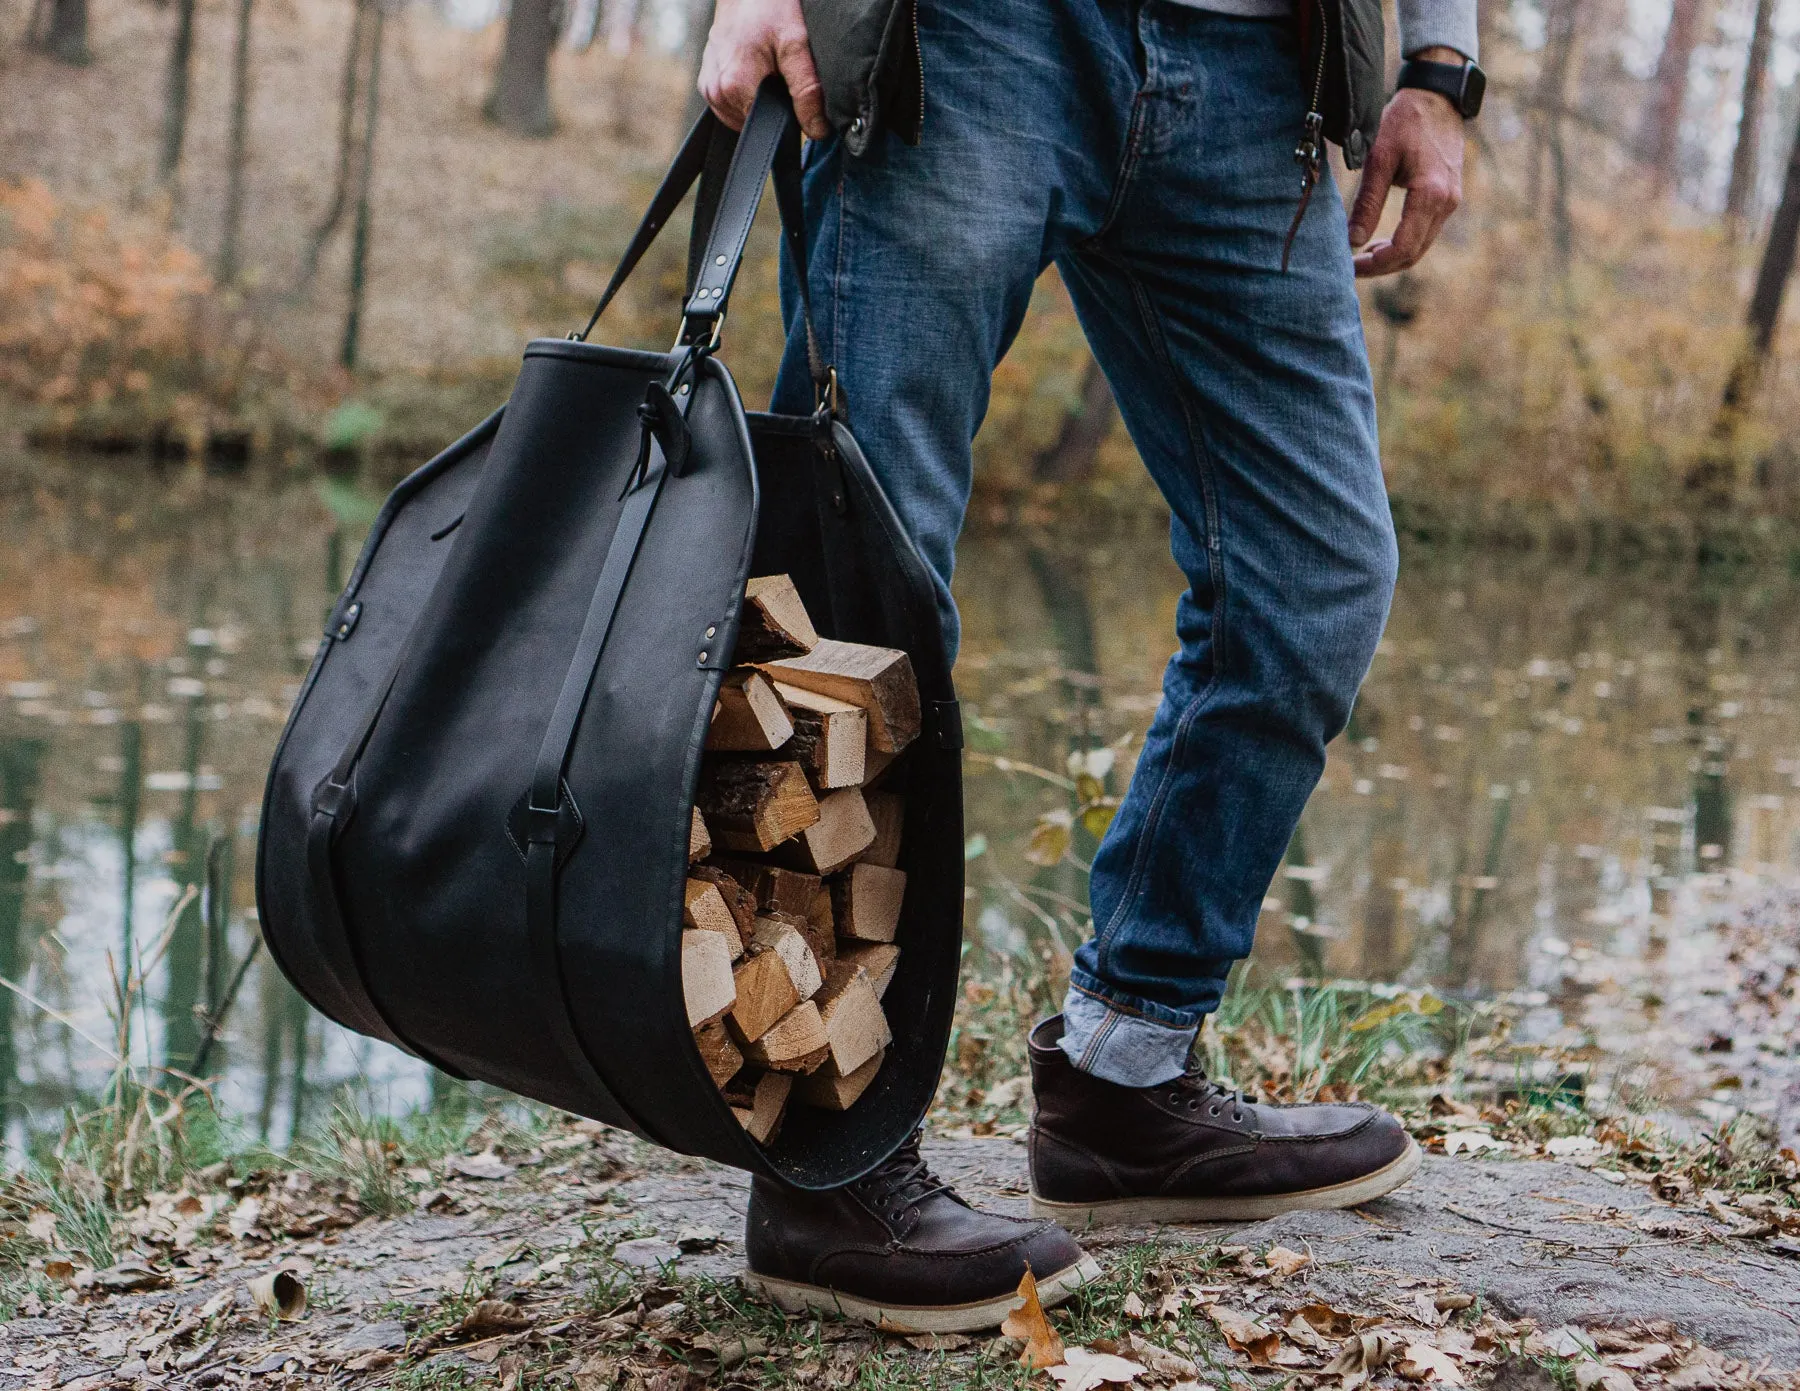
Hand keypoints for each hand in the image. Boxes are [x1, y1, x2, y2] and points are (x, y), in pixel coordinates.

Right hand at [698, 0, 829, 138]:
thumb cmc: (770, 7)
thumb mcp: (797, 44)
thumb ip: (807, 91)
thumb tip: (817, 130)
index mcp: (735, 87)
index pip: (770, 129)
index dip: (791, 117)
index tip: (796, 92)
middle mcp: (716, 91)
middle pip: (757, 124)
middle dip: (775, 106)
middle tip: (782, 71)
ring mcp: (709, 88)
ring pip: (745, 116)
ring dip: (760, 100)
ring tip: (768, 67)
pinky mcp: (707, 82)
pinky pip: (733, 104)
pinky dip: (747, 93)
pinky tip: (755, 69)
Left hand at [1346, 48, 1465, 276]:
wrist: (1438, 97)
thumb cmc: (1406, 122)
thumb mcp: (1379, 159)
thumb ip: (1367, 202)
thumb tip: (1352, 241)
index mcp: (1431, 194)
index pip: (1403, 247)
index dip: (1375, 264)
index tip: (1350, 266)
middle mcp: (1447, 202)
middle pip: (1413, 254)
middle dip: (1381, 266)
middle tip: (1351, 268)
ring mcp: (1451, 201)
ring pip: (1421, 246)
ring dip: (1391, 257)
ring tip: (1361, 256)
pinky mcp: (1449, 198)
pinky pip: (1426, 233)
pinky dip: (1403, 244)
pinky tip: (1379, 241)